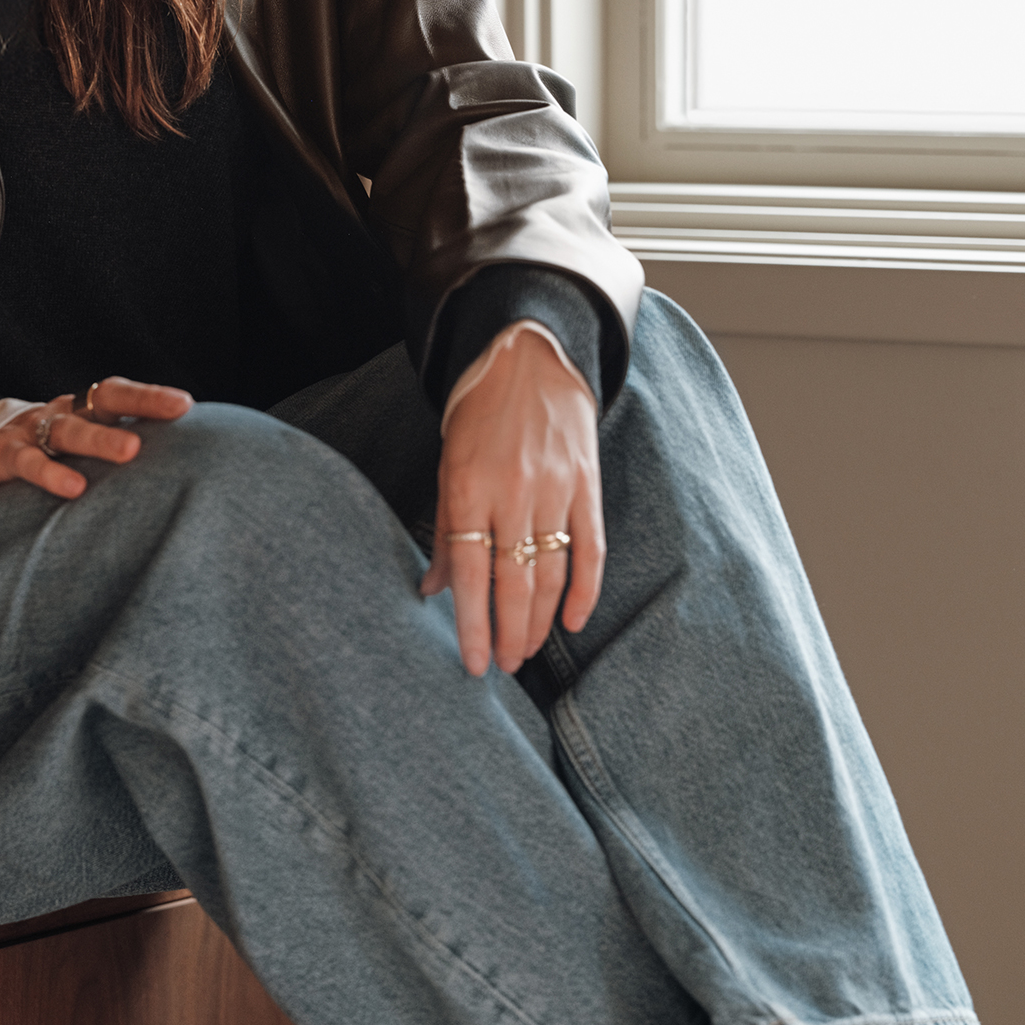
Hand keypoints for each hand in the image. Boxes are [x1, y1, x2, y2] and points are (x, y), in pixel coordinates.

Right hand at [0, 376, 192, 499]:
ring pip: (70, 431)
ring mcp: (35, 430)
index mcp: (86, 407)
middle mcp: (65, 412)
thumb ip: (118, 445)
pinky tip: (74, 489)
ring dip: (101, 440)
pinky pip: (29, 462)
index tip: (186, 405)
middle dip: (140, 404)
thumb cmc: (49, 451)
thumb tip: (175, 464)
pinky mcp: (7, 454)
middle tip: (176, 412)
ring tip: (130, 452)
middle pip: (104, 401)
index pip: (121, 394)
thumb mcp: (80, 440)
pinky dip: (50, 473)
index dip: (151, 397)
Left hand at [420, 334, 604, 676]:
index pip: (469, 572)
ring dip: (540, 621)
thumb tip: (432, 589)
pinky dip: (585, 590)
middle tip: (504, 668)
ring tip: (527, 653)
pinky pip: (591, 549)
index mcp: (468, 486)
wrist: (530, 355)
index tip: (474, 664)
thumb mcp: (448, 463)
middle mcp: (512, 491)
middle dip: (508, 633)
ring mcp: (555, 488)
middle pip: (512, 581)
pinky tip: (574, 622)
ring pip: (551, 573)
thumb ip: (444, 527)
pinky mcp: (588, 484)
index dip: (472, 624)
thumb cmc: (479, 413)